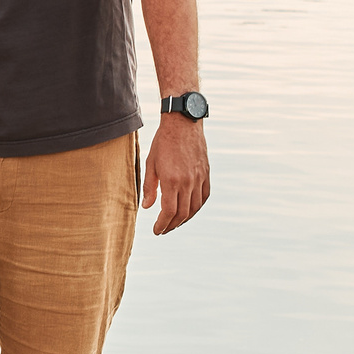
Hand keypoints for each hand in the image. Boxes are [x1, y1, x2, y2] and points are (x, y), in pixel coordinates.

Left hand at [142, 118, 209, 234]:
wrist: (183, 124)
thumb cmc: (163, 142)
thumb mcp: (151, 163)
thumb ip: (149, 187)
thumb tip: (147, 207)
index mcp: (172, 180)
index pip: (169, 212)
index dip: (162, 224)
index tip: (156, 230)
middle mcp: (188, 182)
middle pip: (182, 214)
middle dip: (171, 225)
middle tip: (163, 229)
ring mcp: (199, 178)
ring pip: (194, 208)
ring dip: (184, 219)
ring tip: (174, 223)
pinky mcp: (206, 174)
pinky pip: (204, 196)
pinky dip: (196, 207)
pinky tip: (189, 210)